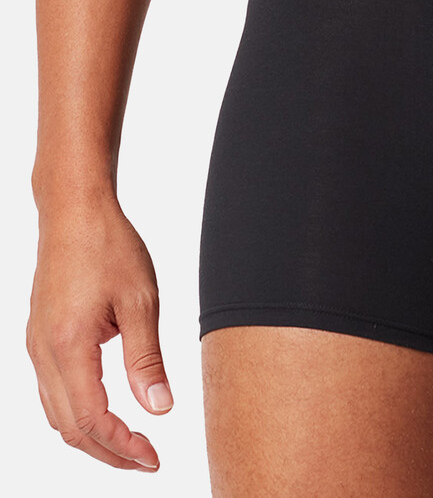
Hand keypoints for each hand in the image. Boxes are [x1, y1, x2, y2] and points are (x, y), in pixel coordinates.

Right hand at [26, 200, 173, 470]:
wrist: (73, 210)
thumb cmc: (108, 245)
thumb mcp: (140, 300)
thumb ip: (147, 360)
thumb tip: (160, 409)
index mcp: (68, 346)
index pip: (92, 420)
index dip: (123, 447)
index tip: (152, 457)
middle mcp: (44, 353)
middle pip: (70, 427)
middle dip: (108, 451)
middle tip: (146, 459)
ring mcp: (36, 345)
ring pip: (57, 413)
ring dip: (91, 435)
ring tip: (130, 442)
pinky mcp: (39, 336)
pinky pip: (51, 391)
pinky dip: (76, 411)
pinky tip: (105, 408)